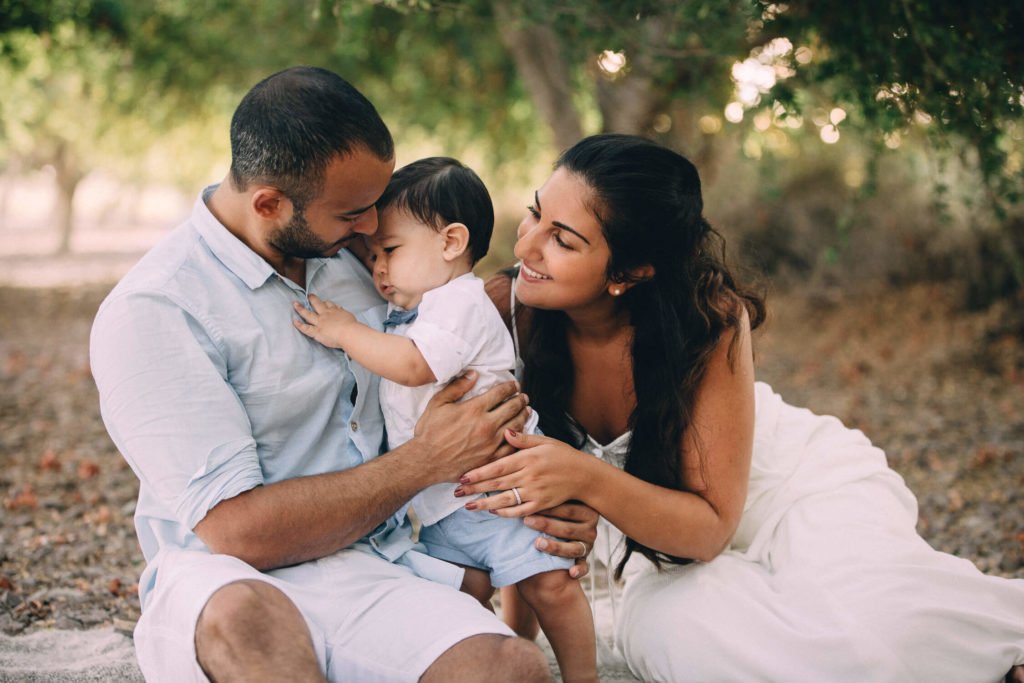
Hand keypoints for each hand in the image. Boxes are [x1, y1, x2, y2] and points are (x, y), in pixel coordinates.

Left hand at [292, 294, 357, 347]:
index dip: (326, 303)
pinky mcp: (317, 331)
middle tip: (309, 295)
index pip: (329, 304)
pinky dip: (299, 325)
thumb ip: (343, 313)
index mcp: (335, 311)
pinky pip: (306, 328)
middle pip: (317, 304)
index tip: (324, 302)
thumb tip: (341, 310)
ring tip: (295, 304)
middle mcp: (326, 315)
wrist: (349, 333)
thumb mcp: (349, 316)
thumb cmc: (352, 326)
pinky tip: (294, 322)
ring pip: (308, 314)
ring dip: (301, 309)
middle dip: (313, 299)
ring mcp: (320, 322)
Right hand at [411, 372, 529, 481]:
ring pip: (516, 426)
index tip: (515, 385)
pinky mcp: (491, 458)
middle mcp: (486, 425)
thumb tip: (473, 374)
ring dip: (523, 416)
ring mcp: (491, 443)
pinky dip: (519, 437)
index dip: (510, 387)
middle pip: (512, 407)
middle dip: (520, 399)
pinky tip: (519, 433)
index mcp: (475, 409)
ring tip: (526, 411)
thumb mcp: (438, 403)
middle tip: (524, 397)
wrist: (426, 461)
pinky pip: (512, 446)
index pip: (500, 393)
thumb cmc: (429, 432)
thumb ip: (457, 387)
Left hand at [455, 430, 588, 515]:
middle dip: (475, 488)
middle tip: (457, 492)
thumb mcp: (544, 441)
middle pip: (497, 483)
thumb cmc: (563, 455)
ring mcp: (535, 492)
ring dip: (485, 503)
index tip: (463, 476)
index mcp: (528, 458)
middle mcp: (529, 476)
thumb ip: (523, 439)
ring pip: (505, 499)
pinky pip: (520, 511)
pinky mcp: (541, 504)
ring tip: (468, 506)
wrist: (584, 475)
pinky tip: (493, 511)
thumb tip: (504, 431)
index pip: (498, 466)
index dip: (479, 472)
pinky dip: (505, 512)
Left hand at [526, 502, 597, 579]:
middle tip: (527, 520)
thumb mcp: (558, 503)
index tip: (531, 505)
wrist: (559, 534)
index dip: (549, 507)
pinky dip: (579, 570)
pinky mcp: (584, 561)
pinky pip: (584, 567)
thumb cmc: (555, 513)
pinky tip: (571, 572)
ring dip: (556, 547)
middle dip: (547, 525)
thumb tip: (530, 489)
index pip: (569, 509)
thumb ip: (550, 497)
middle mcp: (590, 529)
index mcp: (587, 512)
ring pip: (573, 548)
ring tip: (537, 543)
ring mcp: (588, 546)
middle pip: (569, 529)